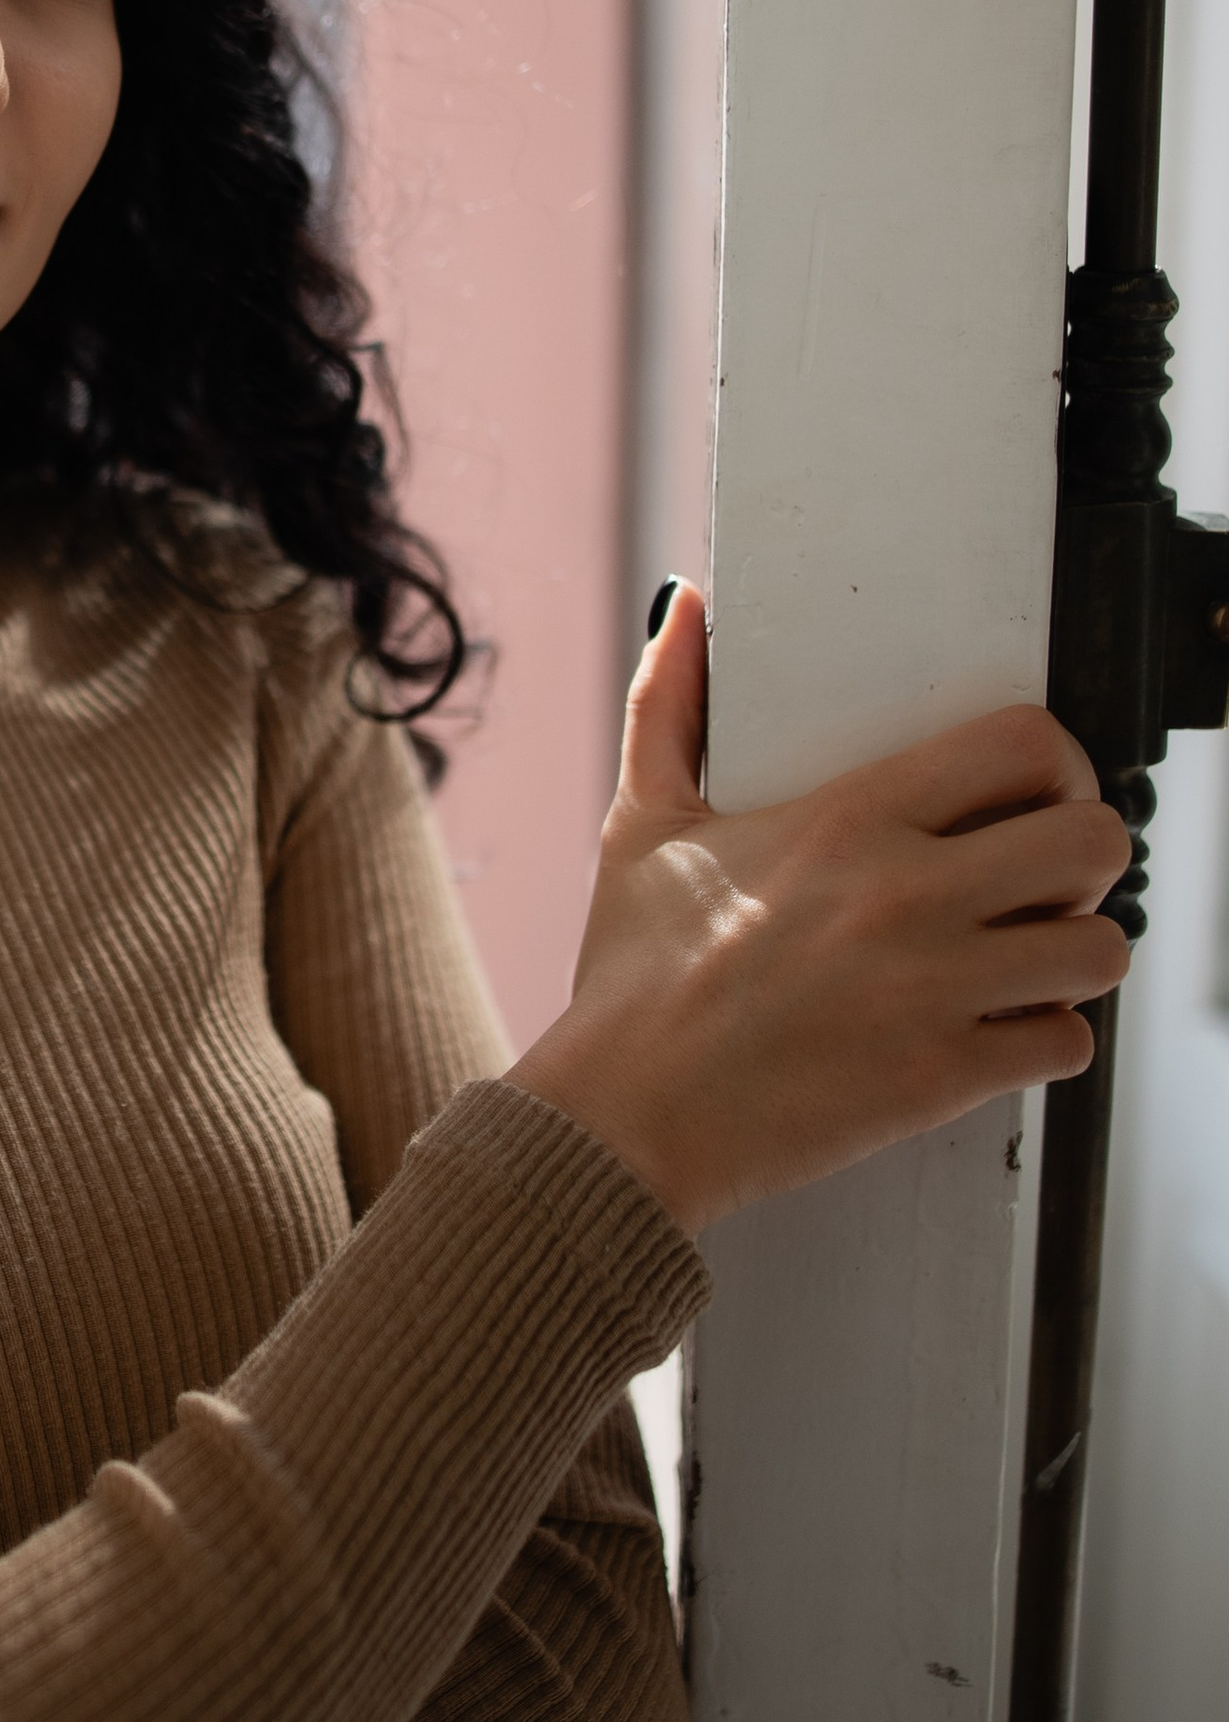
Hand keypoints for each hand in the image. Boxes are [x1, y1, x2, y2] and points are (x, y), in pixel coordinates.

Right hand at [511, 586, 1132, 1234]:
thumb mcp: (643, 823)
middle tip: (1041, 878)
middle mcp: (906, 896)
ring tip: (1026, 957)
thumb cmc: (635, 979)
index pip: (1023, 744)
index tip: (1030, 791)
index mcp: (848, 821)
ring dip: (1074, 953)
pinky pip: (1066, 1043)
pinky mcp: (943, 1077)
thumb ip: (670, 705)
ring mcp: (934, 990)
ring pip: (1099, 948)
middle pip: (1093, 840)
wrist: (623, 1116)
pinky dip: (1045, 1038)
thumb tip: (681, 606)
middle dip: (1084, 859)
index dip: (1053, 762)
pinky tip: (994, 1030)